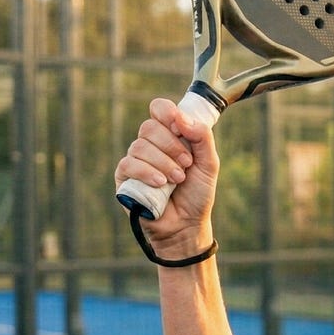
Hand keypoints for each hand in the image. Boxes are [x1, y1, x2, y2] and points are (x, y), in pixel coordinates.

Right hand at [114, 97, 219, 256]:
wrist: (187, 224)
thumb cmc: (197, 194)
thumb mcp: (209, 163)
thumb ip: (202, 137)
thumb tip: (182, 118)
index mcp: (170, 136)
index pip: (159, 109)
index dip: (166, 112)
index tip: (179, 126)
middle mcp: (150, 145)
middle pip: (149, 127)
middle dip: (171, 145)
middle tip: (186, 164)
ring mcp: (135, 161)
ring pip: (139, 146)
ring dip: (163, 163)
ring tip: (177, 180)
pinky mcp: (124, 178)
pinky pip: (128, 164)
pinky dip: (147, 172)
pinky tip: (160, 184)